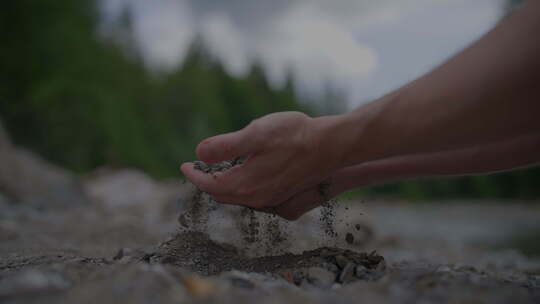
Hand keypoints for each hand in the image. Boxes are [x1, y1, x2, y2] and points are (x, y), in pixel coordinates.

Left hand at [181, 111, 345, 208]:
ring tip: (216, 170)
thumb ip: (225, 145)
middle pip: (222, 194)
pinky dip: (240, 186)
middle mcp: (257, 197)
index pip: (210, 185)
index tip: (184, 165)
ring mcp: (271, 198)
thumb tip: (199, 153)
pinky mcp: (283, 194)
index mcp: (245, 184)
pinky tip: (244, 173)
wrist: (330, 145)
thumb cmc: (294, 136)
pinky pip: (252, 195)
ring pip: (237, 196)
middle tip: (197, 168)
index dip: (194, 175)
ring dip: (223, 185)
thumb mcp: (256, 134)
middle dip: (207, 182)